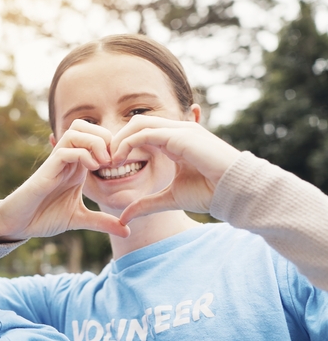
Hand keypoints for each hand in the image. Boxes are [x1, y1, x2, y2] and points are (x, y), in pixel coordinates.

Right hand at [0, 120, 129, 242]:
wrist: (18, 224)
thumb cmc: (43, 217)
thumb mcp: (79, 219)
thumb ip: (102, 221)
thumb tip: (127, 231)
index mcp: (76, 166)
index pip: (94, 137)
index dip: (112, 144)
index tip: (121, 164)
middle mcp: (67, 159)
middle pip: (85, 125)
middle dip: (105, 136)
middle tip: (114, 160)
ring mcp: (56, 162)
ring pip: (75, 131)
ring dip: (95, 142)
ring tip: (104, 163)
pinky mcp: (46, 170)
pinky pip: (65, 150)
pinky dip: (83, 154)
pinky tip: (91, 169)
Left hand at [110, 115, 241, 223]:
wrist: (237, 193)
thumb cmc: (210, 194)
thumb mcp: (169, 199)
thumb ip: (146, 204)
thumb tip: (123, 217)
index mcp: (175, 142)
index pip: (141, 133)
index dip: (122, 146)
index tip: (107, 166)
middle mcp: (177, 131)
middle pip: (136, 124)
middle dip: (116, 139)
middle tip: (103, 160)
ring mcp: (181, 130)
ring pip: (139, 124)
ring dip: (119, 140)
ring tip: (109, 161)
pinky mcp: (181, 135)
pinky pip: (146, 132)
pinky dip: (128, 143)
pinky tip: (120, 159)